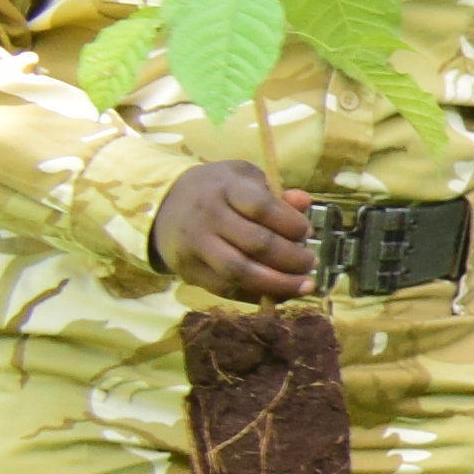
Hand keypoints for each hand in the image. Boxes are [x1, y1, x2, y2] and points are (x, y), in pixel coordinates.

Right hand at [149, 159, 313, 303]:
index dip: (291, 223)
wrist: (162, 205)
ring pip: (240, 272)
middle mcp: (208, 217)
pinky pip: (226, 289)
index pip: (262, 208)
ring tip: (304, 285)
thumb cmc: (216, 190)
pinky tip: (279, 294)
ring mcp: (196, 247)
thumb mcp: (243, 177)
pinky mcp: (189, 271)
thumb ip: (275, 192)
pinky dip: (256, 295)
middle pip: (256, 244)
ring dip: (278, 284)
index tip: (307, 232)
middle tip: (311, 262)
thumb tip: (304, 202)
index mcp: (225, 189)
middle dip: (292, 258)